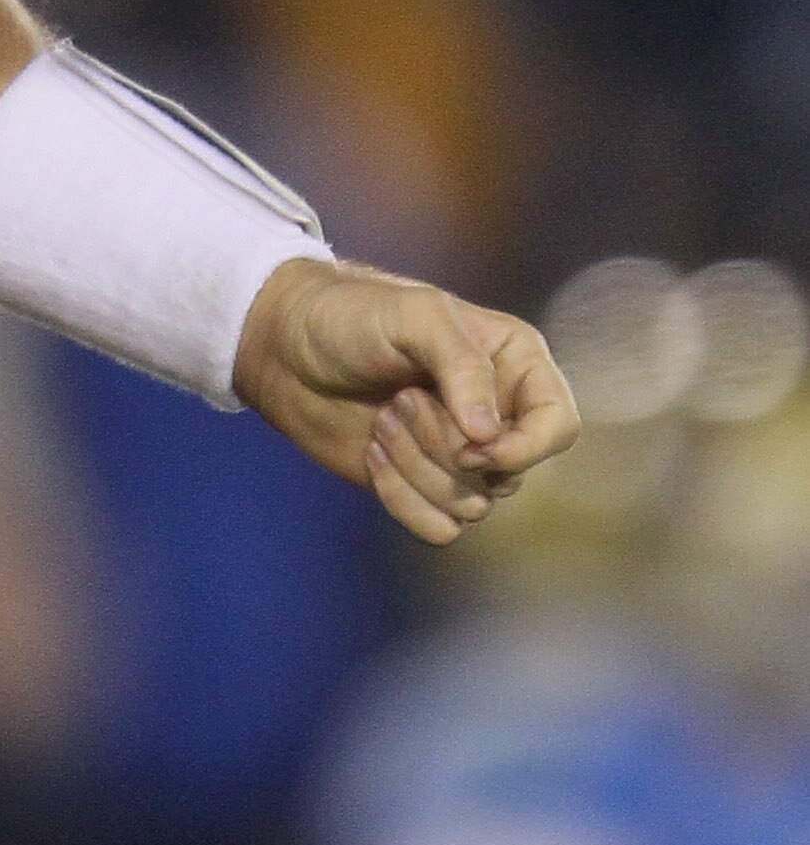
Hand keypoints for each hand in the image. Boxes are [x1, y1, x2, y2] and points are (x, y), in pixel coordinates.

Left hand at [232, 257, 579, 545]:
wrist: (286, 348)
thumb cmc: (353, 316)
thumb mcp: (414, 316)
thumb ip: (461, 366)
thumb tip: (489, 437)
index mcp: (514, 363)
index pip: (559, 426)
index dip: (523, 447)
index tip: (471, 443)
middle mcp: (498, 414)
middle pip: (509, 473)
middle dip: (444, 446)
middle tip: (398, 398)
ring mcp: (461, 456)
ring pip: (473, 506)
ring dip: (418, 468)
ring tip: (381, 418)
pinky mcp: (423, 486)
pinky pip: (440, 529)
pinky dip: (403, 499)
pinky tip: (372, 455)